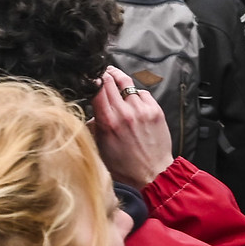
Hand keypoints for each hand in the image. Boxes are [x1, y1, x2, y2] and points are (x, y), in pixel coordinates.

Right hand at [90, 66, 173, 189]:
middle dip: (103, 74)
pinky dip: (135, 93)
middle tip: (100, 72)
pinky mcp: (155, 110)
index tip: (89, 77)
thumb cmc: (125, 166)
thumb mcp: (100, 148)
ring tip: (114, 76)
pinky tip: (131, 97)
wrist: (153, 173)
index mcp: (108, 122)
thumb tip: (89, 112)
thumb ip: (93, 127)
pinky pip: (142, 92)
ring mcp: (142, 110)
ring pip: (127, 83)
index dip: (92, 79)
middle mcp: (125, 113)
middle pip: (110, 80)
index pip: (97, 88)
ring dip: (118, 78)